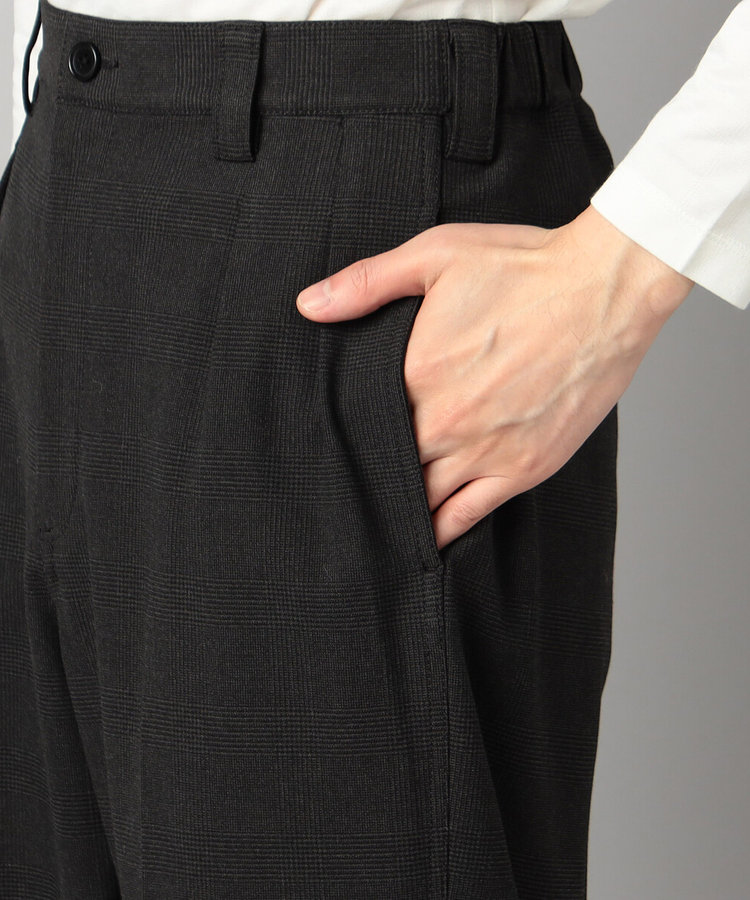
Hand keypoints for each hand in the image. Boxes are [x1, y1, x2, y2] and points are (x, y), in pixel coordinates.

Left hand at [295, 205, 694, 550]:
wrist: (606, 288)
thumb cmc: (525, 267)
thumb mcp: (436, 256)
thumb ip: (367, 284)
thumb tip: (308, 306)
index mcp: (416, 374)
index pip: (363, 425)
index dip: (346, 439)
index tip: (330, 450)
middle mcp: (446, 421)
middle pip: (390, 467)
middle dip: (370, 478)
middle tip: (344, 493)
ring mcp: (487, 450)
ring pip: (425, 499)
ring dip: (402, 508)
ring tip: (377, 523)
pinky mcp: (525, 467)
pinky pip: (470, 514)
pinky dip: (444, 529)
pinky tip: (425, 540)